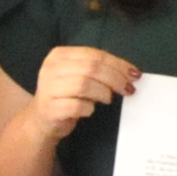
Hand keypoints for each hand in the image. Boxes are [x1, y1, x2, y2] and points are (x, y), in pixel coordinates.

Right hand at [22, 44, 140, 138]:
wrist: (42, 121)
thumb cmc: (66, 95)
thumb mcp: (80, 76)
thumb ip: (99, 70)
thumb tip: (130, 73)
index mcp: (60, 55)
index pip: (95, 54)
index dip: (118, 64)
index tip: (135, 74)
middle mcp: (51, 68)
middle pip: (91, 68)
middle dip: (115, 78)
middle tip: (129, 89)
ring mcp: (48, 88)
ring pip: (84, 85)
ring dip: (103, 93)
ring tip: (108, 99)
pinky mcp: (49, 108)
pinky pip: (77, 106)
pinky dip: (89, 108)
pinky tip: (90, 109)